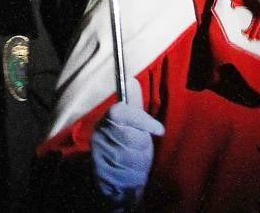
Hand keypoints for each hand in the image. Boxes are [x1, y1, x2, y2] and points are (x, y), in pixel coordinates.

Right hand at [92, 79, 163, 207]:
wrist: (113, 179)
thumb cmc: (127, 148)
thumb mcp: (131, 124)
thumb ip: (133, 104)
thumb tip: (132, 79)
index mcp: (106, 120)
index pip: (121, 113)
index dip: (143, 120)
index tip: (160, 130)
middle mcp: (99, 136)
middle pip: (132, 136)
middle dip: (143, 145)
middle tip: (141, 148)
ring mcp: (100, 155)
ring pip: (132, 157)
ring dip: (140, 161)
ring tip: (135, 161)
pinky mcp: (103, 174)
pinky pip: (129, 174)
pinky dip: (136, 175)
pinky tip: (132, 172)